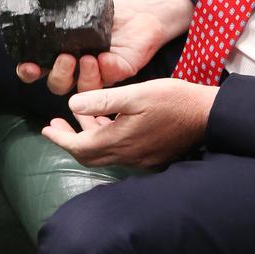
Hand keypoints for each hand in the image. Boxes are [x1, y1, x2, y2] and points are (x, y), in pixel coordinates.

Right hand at [17, 0, 193, 95]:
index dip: (29, 71)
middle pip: (58, 84)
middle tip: (65, 58)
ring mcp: (99, 71)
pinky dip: (106, 70)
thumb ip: (63, 0)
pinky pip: (110, 78)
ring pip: (84, 89)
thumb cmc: (112, 4)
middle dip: (58, 75)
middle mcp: (78, 65)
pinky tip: (104, 58)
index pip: (38, 68)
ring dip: (82, 77)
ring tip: (86, 58)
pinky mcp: (120, 71)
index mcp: (62, 50)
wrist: (144, 4)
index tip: (28, 65)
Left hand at [41, 78, 217, 167]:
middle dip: (70, 140)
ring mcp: (140, 159)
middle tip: (57, 125)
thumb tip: (73, 104)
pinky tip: (110, 123)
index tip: (46, 127)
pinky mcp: (152, 157)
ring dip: (89, 137)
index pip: (79, 146)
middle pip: (89, 154)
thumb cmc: (173, 100)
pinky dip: (107, 138)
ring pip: (105, 153)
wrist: (208, 116)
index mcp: (119, 140)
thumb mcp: (136, 93)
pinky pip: (120, 151)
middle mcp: (127, 155)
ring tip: (81, 117)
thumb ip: (103, 101)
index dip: (60, 138)